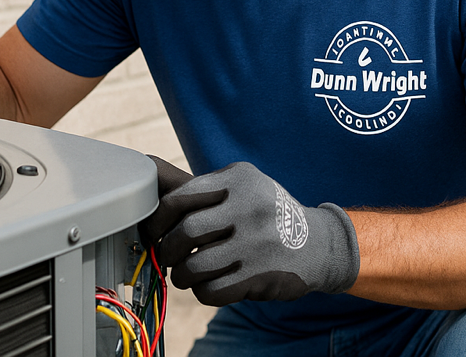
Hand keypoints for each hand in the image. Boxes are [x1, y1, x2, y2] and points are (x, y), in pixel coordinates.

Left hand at [146, 162, 359, 305]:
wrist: (319, 244)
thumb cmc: (266, 214)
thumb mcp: (242, 187)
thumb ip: (200, 189)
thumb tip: (146, 173)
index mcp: (239, 179)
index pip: (179, 197)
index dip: (157, 219)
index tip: (154, 231)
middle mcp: (249, 206)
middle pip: (184, 233)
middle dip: (167, 250)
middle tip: (168, 255)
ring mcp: (257, 242)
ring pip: (193, 267)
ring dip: (182, 275)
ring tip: (187, 273)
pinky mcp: (260, 275)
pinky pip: (212, 290)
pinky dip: (204, 291)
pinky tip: (212, 283)